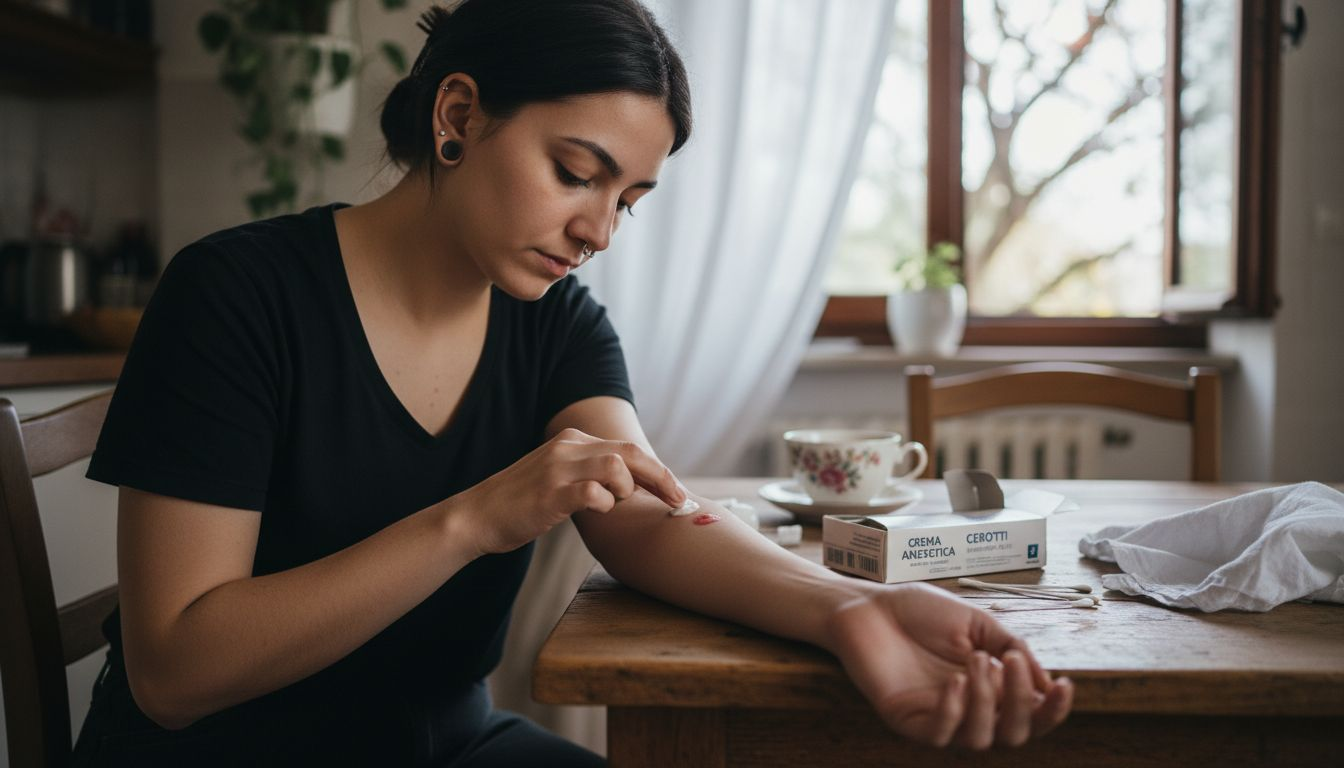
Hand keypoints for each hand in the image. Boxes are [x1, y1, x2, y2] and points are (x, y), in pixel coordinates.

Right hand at [449, 428, 685, 555]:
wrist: (476, 517)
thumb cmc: (522, 503)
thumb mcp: (559, 477)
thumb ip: (590, 474)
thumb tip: (632, 486)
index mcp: (572, 440)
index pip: (627, 449)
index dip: (657, 471)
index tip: (675, 492)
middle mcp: (567, 448)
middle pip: (630, 453)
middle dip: (661, 478)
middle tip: (677, 501)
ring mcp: (557, 469)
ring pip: (616, 467)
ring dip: (627, 490)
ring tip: (615, 505)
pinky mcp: (550, 494)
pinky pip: (592, 493)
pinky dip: (605, 504)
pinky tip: (599, 512)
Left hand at [824, 582, 1072, 748]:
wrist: (869, 604)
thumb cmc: (921, 611)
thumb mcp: (978, 623)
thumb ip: (1013, 648)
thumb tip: (1045, 683)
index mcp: (989, 687)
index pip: (1030, 714)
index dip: (1052, 709)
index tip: (1064, 685)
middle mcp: (968, 708)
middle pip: (1013, 734)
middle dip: (1022, 704)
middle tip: (1007, 663)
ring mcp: (938, 717)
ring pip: (980, 738)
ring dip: (987, 702)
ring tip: (976, 661)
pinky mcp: (907, 721)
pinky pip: (940, 734)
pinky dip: (954, 711)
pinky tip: (955, 682)